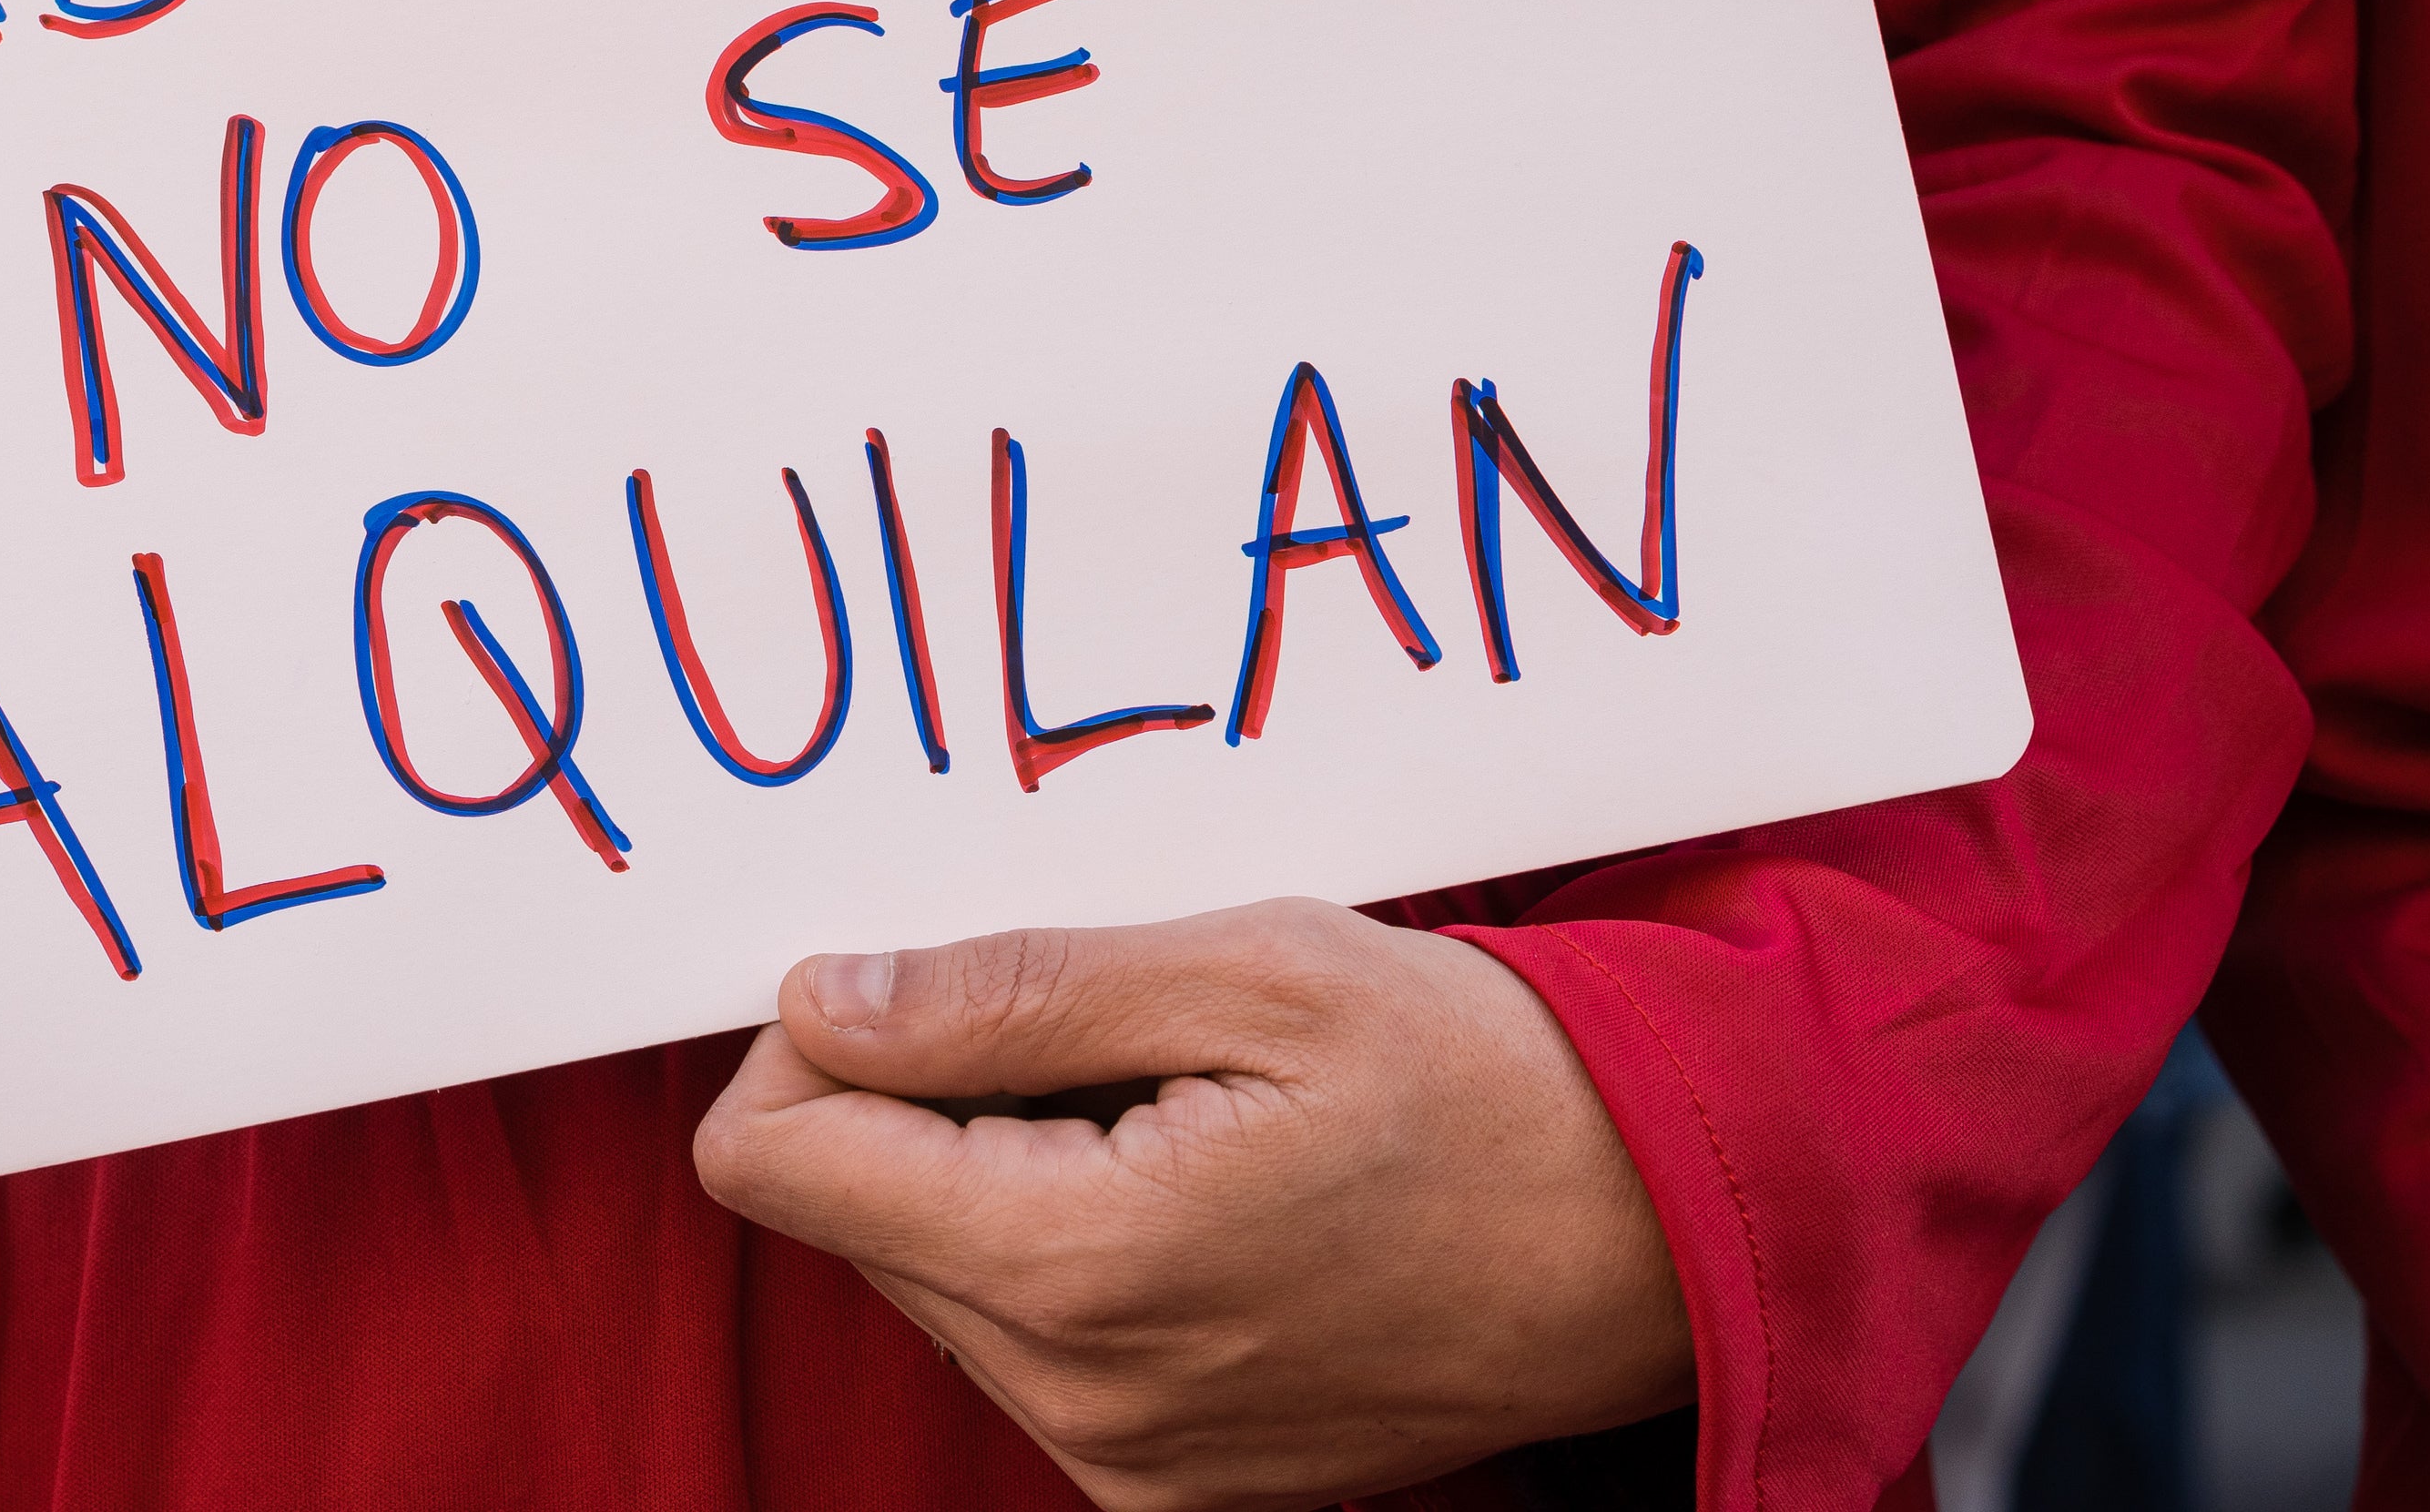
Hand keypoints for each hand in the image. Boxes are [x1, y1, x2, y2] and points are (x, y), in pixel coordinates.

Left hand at [693, 898, 1693, 1510]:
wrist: (1658, 1232)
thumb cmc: (1480, 1078)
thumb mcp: (1249, 968)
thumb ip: (1008, 992)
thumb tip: (819, 1004)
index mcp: (1075, 1265)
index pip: (772, 1158)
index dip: (819, 1040)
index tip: (934, 976)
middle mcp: (1078, 1397)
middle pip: (851, 1211)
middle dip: (938, 1095)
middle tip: (1116, 1030)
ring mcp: (1126, 1455)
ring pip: (936, 1268)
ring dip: (1011, 1162)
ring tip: (1180, 1104)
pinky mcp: (1167, 1475)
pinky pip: (1028, 1334)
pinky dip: (1074, 1235)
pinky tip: (1205, 1178)